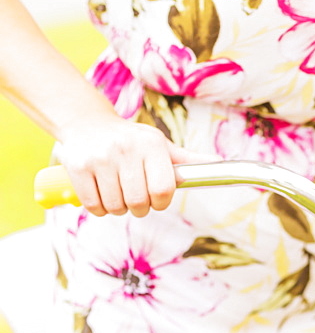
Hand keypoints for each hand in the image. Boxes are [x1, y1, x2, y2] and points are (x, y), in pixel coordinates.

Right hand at [55, 116, 220, 217]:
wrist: (87, 123)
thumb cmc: (132, 140)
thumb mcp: (160, 145)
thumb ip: (187, 160)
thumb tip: (219, 163)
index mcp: (151, 144)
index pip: (163, 189)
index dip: (161, 202)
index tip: (157, 200)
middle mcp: (126, 149)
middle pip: (138, 202)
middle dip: (140, 208)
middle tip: (136, 199)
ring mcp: (100, 158)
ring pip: (115, 206)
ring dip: (118, 208)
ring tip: (118, 193)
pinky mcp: (77, 167)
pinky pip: (93, 205)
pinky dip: (99, 209)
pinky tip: (102, 195)